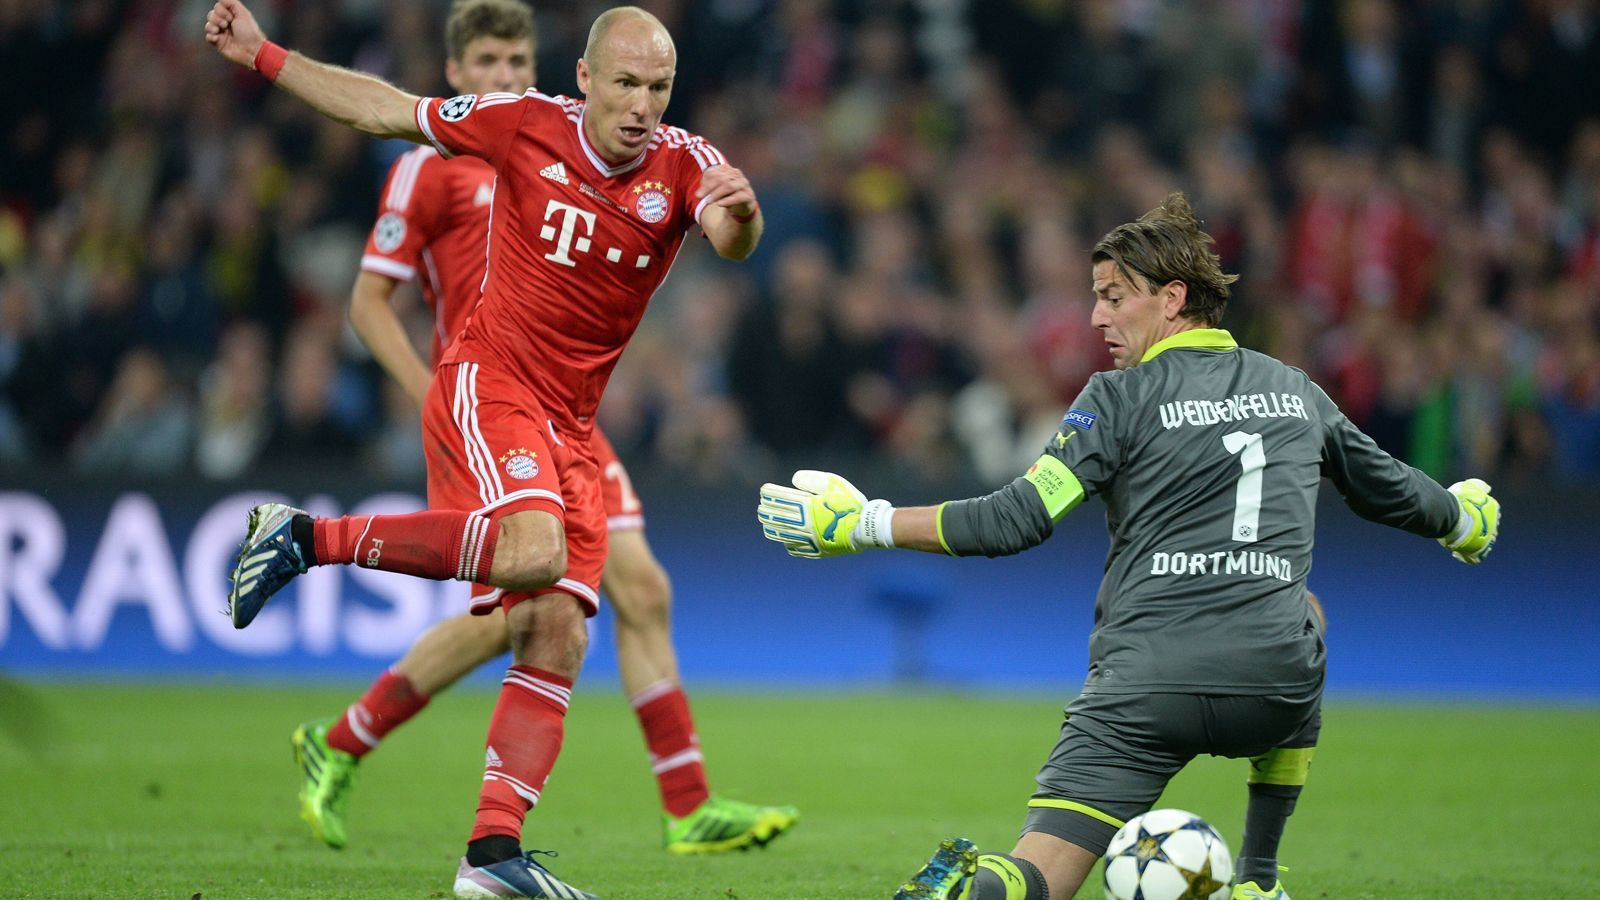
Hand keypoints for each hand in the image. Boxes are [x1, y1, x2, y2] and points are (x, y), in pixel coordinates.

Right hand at [204, 0, 266, 68]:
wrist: (251, 50)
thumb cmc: (249, 32)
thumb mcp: (243, 13)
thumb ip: (231, 2)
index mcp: (231, 16)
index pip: (217, 7)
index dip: (222, 11)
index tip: (232, 18)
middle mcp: (225, 24)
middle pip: (211, 15)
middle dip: (218, 18)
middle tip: (227, 25)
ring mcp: (221, 33)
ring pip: (208, 25)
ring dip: (213, 26)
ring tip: (220, 31)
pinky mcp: (218, 43)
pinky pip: (208, 36)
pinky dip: (211, 36)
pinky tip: (217, 38)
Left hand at [696, 165, 756, 218]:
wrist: (742, 206)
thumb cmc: (726, 195)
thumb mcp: (715, 190)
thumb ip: (706, 190)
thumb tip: (698, 194)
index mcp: (727, 169)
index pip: (714, 173)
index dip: (705, 184)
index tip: (698, 195)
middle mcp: (737, 174)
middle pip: (721, 179)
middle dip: (709, 188)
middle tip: (700, 198)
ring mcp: (744, 184)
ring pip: (729, 186)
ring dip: (717, 194)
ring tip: (709, 201)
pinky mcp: (749, 195)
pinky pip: (738, 196)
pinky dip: (728, 201)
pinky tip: (719, 204)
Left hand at [758, 470, 873, 557]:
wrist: (866, 529)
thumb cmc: (851, 503)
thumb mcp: (835, 484)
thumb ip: (813, 479)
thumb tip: (793, 480)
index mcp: (808, 506)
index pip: (781, 498)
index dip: (770, 493)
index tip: (764, 491)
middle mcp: (804, 523)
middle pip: (778, 517)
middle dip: (767, 511)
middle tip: (761, 508)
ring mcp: (808, 539)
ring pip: (782, 534)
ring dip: (771, 527)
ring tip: (766, 524)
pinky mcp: (815, 550)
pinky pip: (794, 548)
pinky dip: (786, 542)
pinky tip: (784, 539)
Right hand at [1439, 478, 1499, 564]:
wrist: (1453, 516)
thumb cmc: (1458, 501)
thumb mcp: (1468, 487)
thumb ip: (1478, 486)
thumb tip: (1488, 488)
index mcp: (1494, 510)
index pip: (1491, 514)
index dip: (1479, 516)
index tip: (1468, 517)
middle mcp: (1494, 526)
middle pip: (1487, 530)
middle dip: (1477, 531)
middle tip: (1461, 530)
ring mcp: (1487, 541)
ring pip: (1482, 545)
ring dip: (1471, 544)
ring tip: (1458, 542)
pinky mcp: (1478, 553)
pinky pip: (1474, 559)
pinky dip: (1465, 557)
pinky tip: (1456, 553)